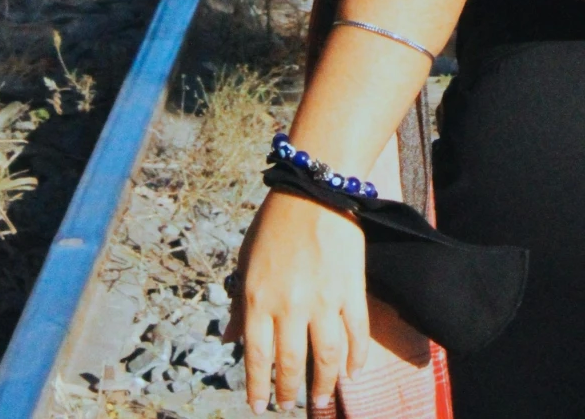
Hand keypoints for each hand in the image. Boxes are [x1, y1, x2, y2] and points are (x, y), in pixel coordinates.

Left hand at [236, 190, 367, 411]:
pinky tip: (352, 372)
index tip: (259, 407)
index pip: (257, 357)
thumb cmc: (275, 222)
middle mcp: (289, 305)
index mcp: (259, 298)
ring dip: (323, 384)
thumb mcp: (246, 261)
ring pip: (325, 357)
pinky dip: (356, 357)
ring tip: (320, 399)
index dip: (257, 387)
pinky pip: (356, 332)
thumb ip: (238, 303)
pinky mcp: (350, 288)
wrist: (315, 188)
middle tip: (288, 405)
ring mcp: (323, 299)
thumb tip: (228, 339)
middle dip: (287, 391)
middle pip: (290, 363)